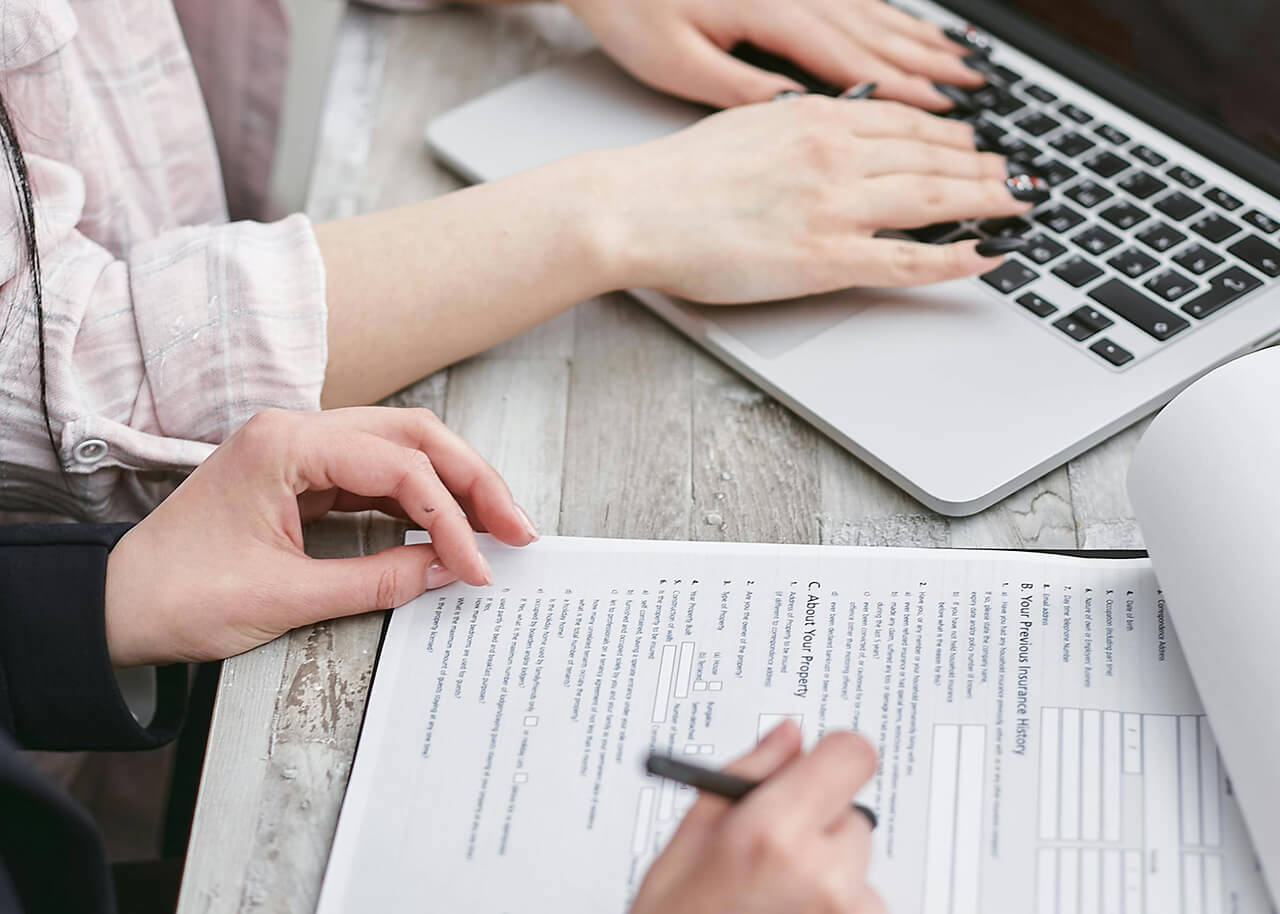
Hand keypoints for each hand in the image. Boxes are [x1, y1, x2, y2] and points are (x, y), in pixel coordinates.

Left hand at [103, 408, 537, 666]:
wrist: (115, 607)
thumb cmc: (178, 596)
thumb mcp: (284, 598)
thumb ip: (377, 579)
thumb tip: (449, 570)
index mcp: (286, 443)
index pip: (399, 467)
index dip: (451, 517)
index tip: (478, 566)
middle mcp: (298, 430)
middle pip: (413, 435)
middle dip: (472, 480)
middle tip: (517, 527)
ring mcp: (301, 450)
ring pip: (402, 449)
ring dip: (454, 486)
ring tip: (497, 527)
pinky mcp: (304, 476)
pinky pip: (379, 476)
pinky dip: (420, 501)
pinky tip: (448, 528)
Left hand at [563, 0, 981, 108]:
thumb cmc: (632, 9)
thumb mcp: (677, 63)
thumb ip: (743, 87)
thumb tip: (797, 113)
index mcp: (773, 13)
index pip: (854, 61)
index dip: (904, 91)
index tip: (946, 113)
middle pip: (878, 33)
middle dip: (931, 65)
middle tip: (975, 90)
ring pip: (873, 13)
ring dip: (920, 40)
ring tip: (960, 61)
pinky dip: (889, 18)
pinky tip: (908, 29)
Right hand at [595, 96, 1034, 302]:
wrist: (635, 208)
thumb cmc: (675, 177)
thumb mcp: (746, 125)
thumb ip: (797, 127)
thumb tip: (827, 128)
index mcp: (815, 121)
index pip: (905, 122)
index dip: (952, 134)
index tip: (975, 143)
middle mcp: (836, 156)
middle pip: (933, 158)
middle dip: (984, 168)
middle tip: (1016, 178)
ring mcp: (835, 207)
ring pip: (933, 199)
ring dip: (985, 203)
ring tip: (1016, 209)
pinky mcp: (824, 258)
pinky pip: (908, 259)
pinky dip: (955, 257)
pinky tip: (986, 255)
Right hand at [631, 721, 882, 913]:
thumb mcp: (686, 844)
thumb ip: (745, 777)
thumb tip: (787, 737)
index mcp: (773, 833)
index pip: (851, 755)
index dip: (832, 758)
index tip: (817, 769)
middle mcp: (823, 875)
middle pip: (851, 815)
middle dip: (817, 828)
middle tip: (771, 859)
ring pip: (857, 868)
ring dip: (829, 878)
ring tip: (774, 905)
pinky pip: (862, 908)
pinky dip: (835, 913)